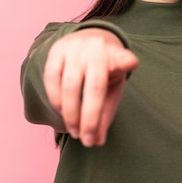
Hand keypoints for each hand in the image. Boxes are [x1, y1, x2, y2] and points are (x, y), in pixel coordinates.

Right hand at [43, 28, 137, 146]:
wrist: (86, 40)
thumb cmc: (104, 71)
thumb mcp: (112, 89)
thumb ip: (106, 114)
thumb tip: (97, 141)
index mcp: (117, 56)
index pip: (123, 58)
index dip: (126, 61)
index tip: (130, 63)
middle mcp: (97, 49)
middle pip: (94, 86)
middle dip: (90, 118)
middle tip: (87, 140)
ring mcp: (76, 48)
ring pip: (70, 85)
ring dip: (71, 114)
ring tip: (75, 132)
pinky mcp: (56, 50)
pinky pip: (51, 78)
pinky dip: (55, 99)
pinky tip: (62, 111)